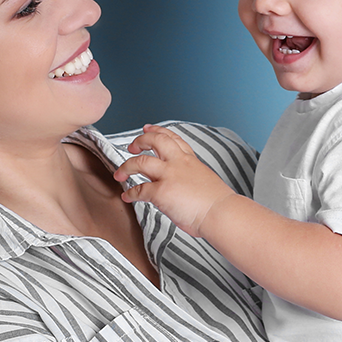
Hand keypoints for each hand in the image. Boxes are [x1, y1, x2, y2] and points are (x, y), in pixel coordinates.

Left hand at [112, 125, 236, 236]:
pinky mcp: (161, 192)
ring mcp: (169, 176)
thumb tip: (176, 183)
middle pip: (154, 140)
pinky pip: (139, 189)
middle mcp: (178, 163)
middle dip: (139, 141)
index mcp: (190, 160)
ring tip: (120, 173)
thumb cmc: (217, 203)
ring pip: (140, 161)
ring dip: (126, 166)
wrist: (221, 213)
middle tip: (131, 147)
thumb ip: (188, 176)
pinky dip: (130, 193)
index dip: (157, 131)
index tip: (148, 128)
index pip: (172, 138)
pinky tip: (127, 196)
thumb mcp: (204, 179)